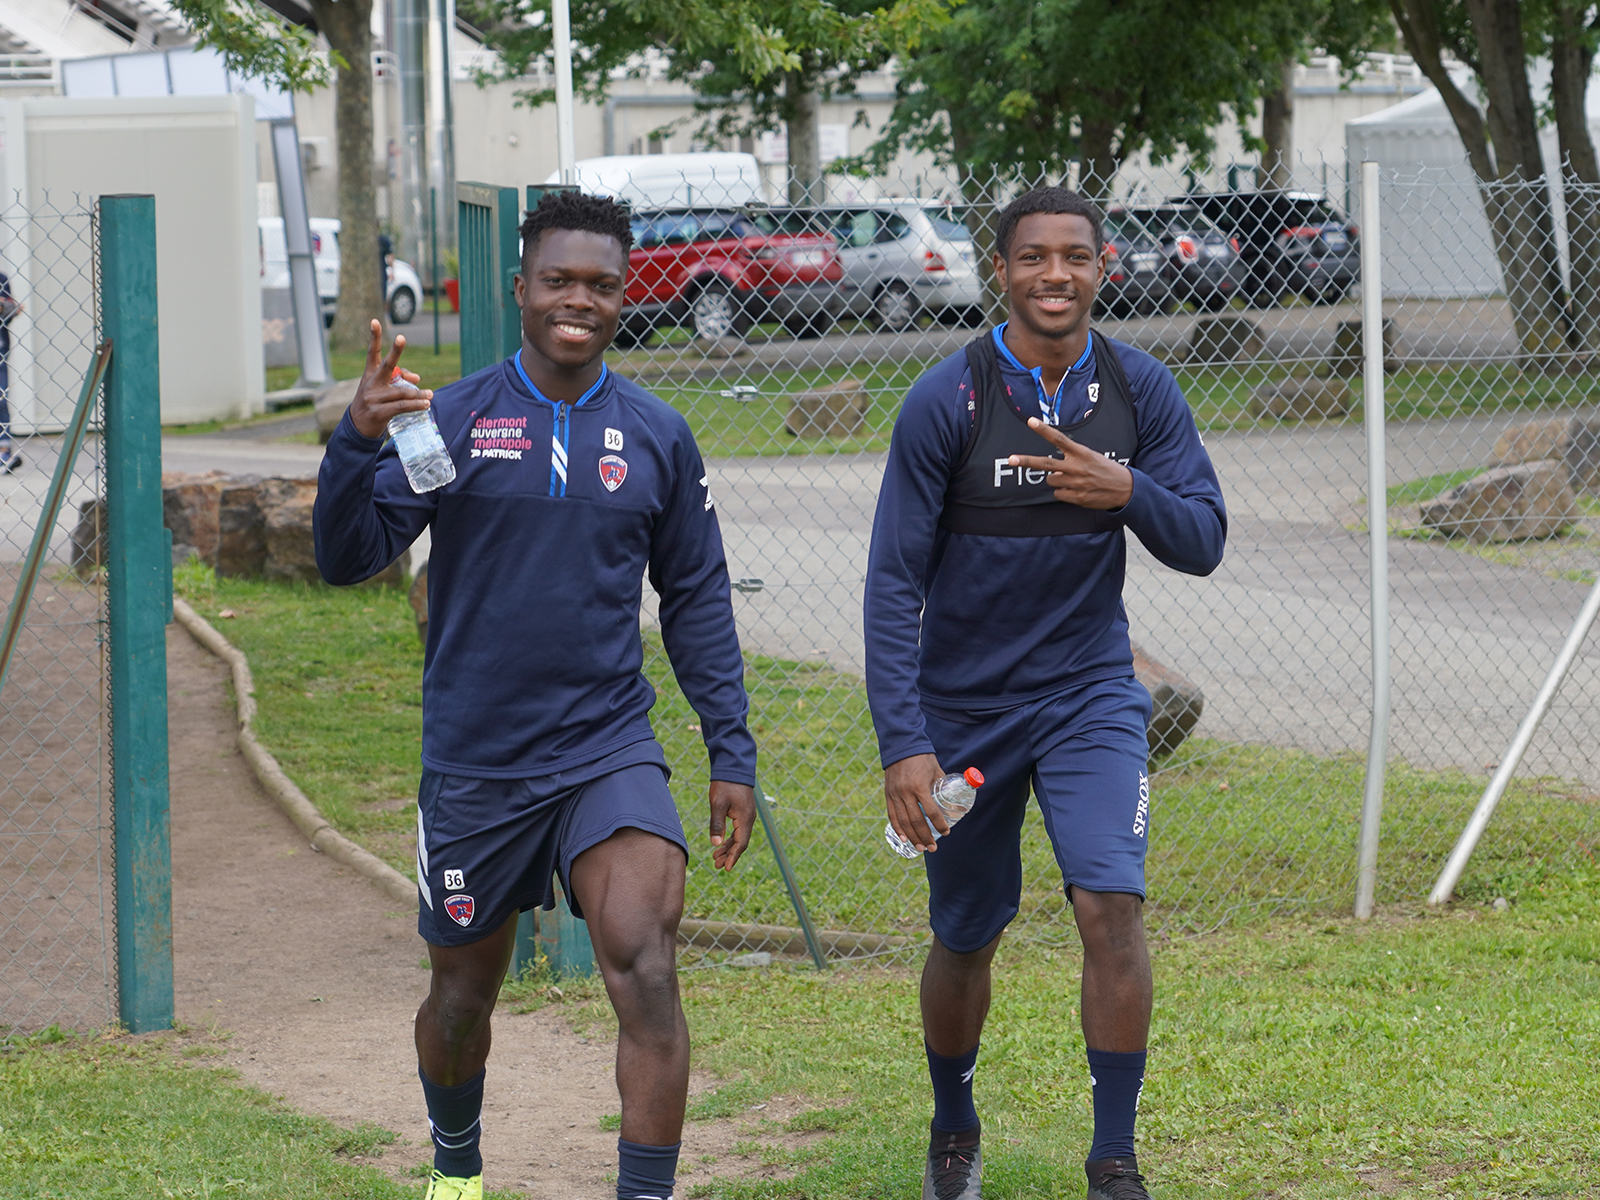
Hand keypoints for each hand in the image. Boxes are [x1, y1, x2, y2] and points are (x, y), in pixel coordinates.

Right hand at [348, 318, 432, 439]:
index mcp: (370, 373)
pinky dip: (415, 405)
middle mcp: (371, 383)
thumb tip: (418, 379)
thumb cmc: (375, 402)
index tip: (375, 321)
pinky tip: (425, 405)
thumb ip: (400, 380)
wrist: (358, 426)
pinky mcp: (378, 412)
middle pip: (386, 366)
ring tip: (430, 395)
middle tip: (401, 338)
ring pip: (401, 392)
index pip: (373, 352)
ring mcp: (373, 398)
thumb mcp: (383, 389)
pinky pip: (401, 407)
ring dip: (418, 394)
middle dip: (395, 351)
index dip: (374, 337)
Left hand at [708, 781, 754, 869]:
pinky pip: (738, 830)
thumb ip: (717, 824)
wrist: (733, 767)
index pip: (741, 843)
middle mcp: (749, 819)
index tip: (726, 868)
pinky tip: (721, 843)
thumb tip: (715, 844)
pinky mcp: (742, 812)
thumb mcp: (717, 804)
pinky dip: (729, 838)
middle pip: (740, 842)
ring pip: (739, 837)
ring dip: (728, 847)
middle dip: (729, 855)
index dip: (734, 857)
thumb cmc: (725, 784)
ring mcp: (746, 815)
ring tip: (715, 857)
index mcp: (745, 819)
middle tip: (716, 865)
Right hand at [885, 753, 945, 851]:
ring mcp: (895, 794)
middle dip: (925, 837)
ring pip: (904, 821)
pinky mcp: (888, 795)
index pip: (931, 811)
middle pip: (916, 821)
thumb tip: (953, 799)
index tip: (946, 832)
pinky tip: (904, 839)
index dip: (939, 824)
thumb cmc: (922, 758)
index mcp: (920, 786)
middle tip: (933, 848)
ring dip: (912, 837)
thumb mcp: (936, 770)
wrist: (901, 746)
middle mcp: (906, 792)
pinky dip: (898, 829)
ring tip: (920, 848)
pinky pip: (892, 815)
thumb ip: (942, 786)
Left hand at [1007, 417, 1132, 509]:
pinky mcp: (1077, 497)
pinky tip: (1077, 491)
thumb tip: (1053, 468)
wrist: (1126, 489)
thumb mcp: (1092, 457)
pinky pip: (1058, 494)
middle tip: (1011, 459)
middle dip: (1026, 461)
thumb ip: (1072, 458)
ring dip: (1056, 480)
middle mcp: (1077, 467)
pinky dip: (1064, 493)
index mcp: (1081, 453)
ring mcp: (1076, 483)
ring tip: (1073, 479)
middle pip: (1046, 464)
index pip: (1059, 439)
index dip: (1044, 430)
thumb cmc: (1106, 470)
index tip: (1030, 421)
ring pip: (1051, 480)